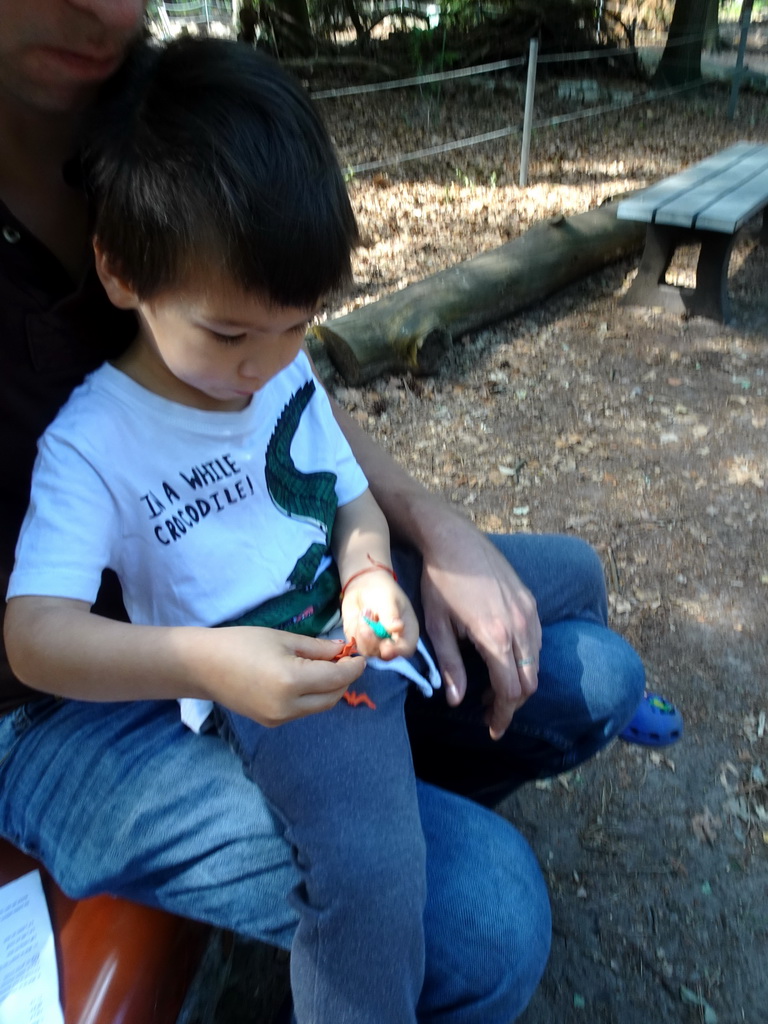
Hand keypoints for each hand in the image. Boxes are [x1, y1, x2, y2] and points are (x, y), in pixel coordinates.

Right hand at [205, 626, 365, 726]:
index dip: (353, 667)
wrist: (203, 666)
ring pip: (319, 706)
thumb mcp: (283, 638)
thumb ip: (317, 648)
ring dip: (329, 689)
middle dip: (344, 679)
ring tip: (328, 667)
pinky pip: (302, 711)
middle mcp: (289, 706)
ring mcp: (279, 718)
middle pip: (332, 696)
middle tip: (346, 660)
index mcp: (293, 681)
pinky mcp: (271, 722)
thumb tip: (342, 650)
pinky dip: (312, 697)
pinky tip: (308, 679)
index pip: (337, 677)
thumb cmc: (242, 643)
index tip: (361, 656)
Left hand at [341, 575, 418, 660]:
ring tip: (366, 611)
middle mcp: (392, 642)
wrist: (364, 585)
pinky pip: (356, 644)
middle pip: (384, 654)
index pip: (405, 649)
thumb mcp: (389, 599)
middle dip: (374, 639)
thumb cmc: (383, 591)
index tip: (385, 646)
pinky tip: (360, 615)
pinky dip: (355, 629)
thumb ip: (391, 615)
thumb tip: (398, 628)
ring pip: (368, 651)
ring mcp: (376, 644)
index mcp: (407, 632)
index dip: (396, 651)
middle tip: (369, 615)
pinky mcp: (361, 642)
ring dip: (363, 632)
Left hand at [420, 516, 541, 738]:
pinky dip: (526, 659)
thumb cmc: (439, 583)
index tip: (492, 730)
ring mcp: (528, 612)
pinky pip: (536, 640)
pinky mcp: (530, 601)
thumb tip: (456, 702)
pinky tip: (505, 660)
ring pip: (536, 662)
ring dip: (520, 682)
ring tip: (494, 690)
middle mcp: (519, 626)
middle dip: (513, 704)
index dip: (502, 715)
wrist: (454, 540)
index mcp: (495, 637)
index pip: (509, 689)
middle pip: (529, 681)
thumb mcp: (437, 627)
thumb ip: (450, 666)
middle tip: (492, 714)